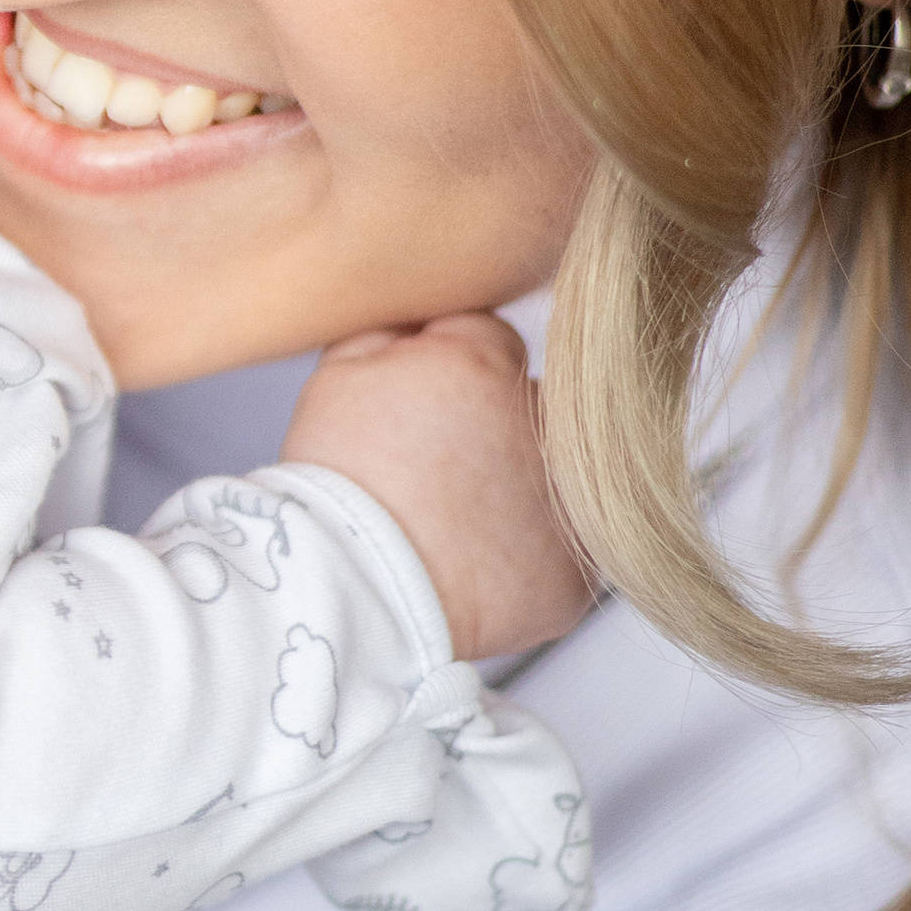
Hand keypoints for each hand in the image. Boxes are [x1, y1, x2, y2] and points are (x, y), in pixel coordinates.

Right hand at [283, 313, 597, 663]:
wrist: (351, 592)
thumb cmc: (336, 485)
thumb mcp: (339, 373)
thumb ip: (394, 328)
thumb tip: (422, 318)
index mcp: (486, 364)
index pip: (487, 341)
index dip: (445, 375)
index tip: (418, 414)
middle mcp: (543, 425)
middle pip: (530, 408)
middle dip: (492, 430)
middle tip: (435, 473)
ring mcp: (568, 504)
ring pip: (553, 480)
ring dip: (517, 490)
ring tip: (454, 525)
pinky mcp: (574, 576)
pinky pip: (561, 556)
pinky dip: (527, 562)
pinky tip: (476, 570)